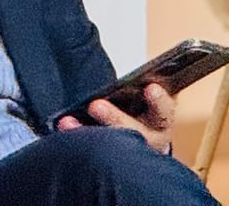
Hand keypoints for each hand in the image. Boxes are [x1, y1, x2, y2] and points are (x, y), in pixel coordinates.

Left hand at [57, 83, 175, 154]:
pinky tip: (64, 127)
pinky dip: (76, 140)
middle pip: (134, 131)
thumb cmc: (146, 108)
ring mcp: (130, 152)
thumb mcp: (152, 98)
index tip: (150, 88)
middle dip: (114, 118)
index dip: (157, 100)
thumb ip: (144, 87)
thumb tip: (131, 69)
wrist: (144, 140)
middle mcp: (149, 139)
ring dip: (88, 133)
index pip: (164, 109)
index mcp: (162, 118)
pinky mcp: (110, 159)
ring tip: (67, 122)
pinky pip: (92, 153)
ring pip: (111, 146)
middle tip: (95, 105)